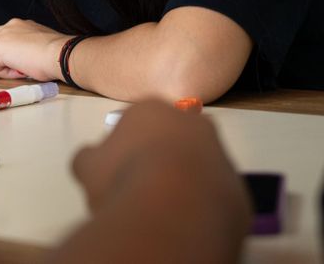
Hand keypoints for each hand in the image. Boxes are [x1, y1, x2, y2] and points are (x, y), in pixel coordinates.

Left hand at [0, 18, 69, 80]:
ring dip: (3, 68)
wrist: (62, 54)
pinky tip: (23, 69)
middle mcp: (9, 26)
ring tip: (24, 69)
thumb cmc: (56, 56)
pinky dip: (7, 73)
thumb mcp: (35, 51)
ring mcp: (3, 35)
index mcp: (19, 26)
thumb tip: (13, 65)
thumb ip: (20, 53)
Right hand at [71, 101, 247, 215]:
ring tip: (164, 202)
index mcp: (152, 109)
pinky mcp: (236, 185)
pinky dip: (201, 200)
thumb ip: (90, 157)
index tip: (119, 164)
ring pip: (197, 162)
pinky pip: (214, 191)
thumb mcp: (87, 166)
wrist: (172, 211)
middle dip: (159, 153)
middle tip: (142, 181)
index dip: (125, 142)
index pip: (136, 119)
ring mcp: (219, 152)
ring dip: (184, 176)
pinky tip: (185, 215)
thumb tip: (92, 159)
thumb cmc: (124, 179)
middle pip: (172, 135)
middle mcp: (191, 123)